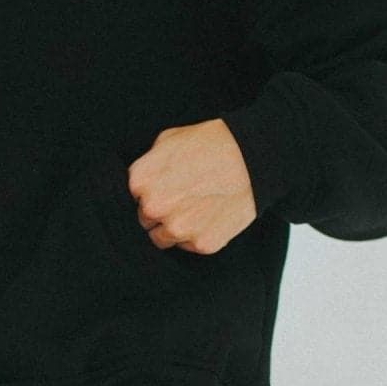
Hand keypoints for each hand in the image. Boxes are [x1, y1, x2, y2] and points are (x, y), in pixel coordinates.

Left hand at [125, 118, 256, 253]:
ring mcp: (178, 228)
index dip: (153, 191)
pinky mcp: (201, 243)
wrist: (251, 158)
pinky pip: (190, 246)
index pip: (135, 198)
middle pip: (146, 221)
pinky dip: (199, 234)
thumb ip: (150, 164)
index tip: (167, 187)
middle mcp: (155, 208)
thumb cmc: (212, 144)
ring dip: (175, 228)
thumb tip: (147, 179)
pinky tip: (210, 214)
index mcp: (142, 181)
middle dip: (161, 212)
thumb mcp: (169, 139)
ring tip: (196, 208)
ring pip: (164, 238)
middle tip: (183, 198)